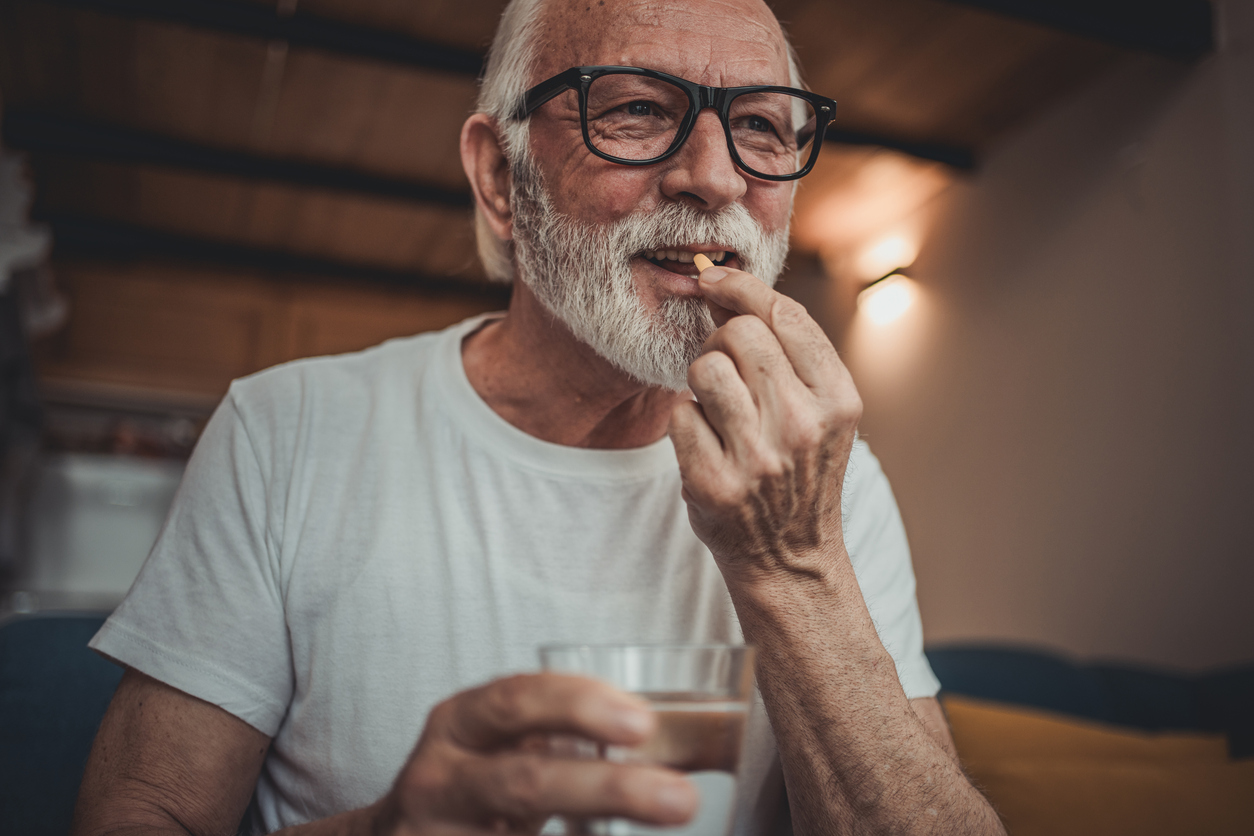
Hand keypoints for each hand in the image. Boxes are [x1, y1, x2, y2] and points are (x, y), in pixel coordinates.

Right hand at [376, 673, 697, 834]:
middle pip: (523, 783)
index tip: (641, 722)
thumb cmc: (476, 781)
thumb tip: (700, 741)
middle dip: (606, 789)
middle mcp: (441, 780)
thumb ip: (571, 736)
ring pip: (517, 831)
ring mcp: (439, 835)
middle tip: (679, 797)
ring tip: (671, 813)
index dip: (577, 706)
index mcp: (458, 726)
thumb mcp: (503, 744)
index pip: (514, 703)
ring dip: (600, 819)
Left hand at [668, 266, 862, 581]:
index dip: (741, 288)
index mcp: (838, 399)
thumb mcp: (820, 412)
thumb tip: (723, 288)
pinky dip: (686, 423)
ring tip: (719, 410)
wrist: (790, 559)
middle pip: (738, 334)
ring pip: (704, 368)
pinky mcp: (714, 483)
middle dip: (722, 344)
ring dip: (701, 382)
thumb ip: (785, 352)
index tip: (712, 281)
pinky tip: (709, 446)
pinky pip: (679, 414)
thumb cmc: (800, 473)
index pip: (783, 314)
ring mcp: (758, 457)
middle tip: (729, 376)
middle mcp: (803, 425)